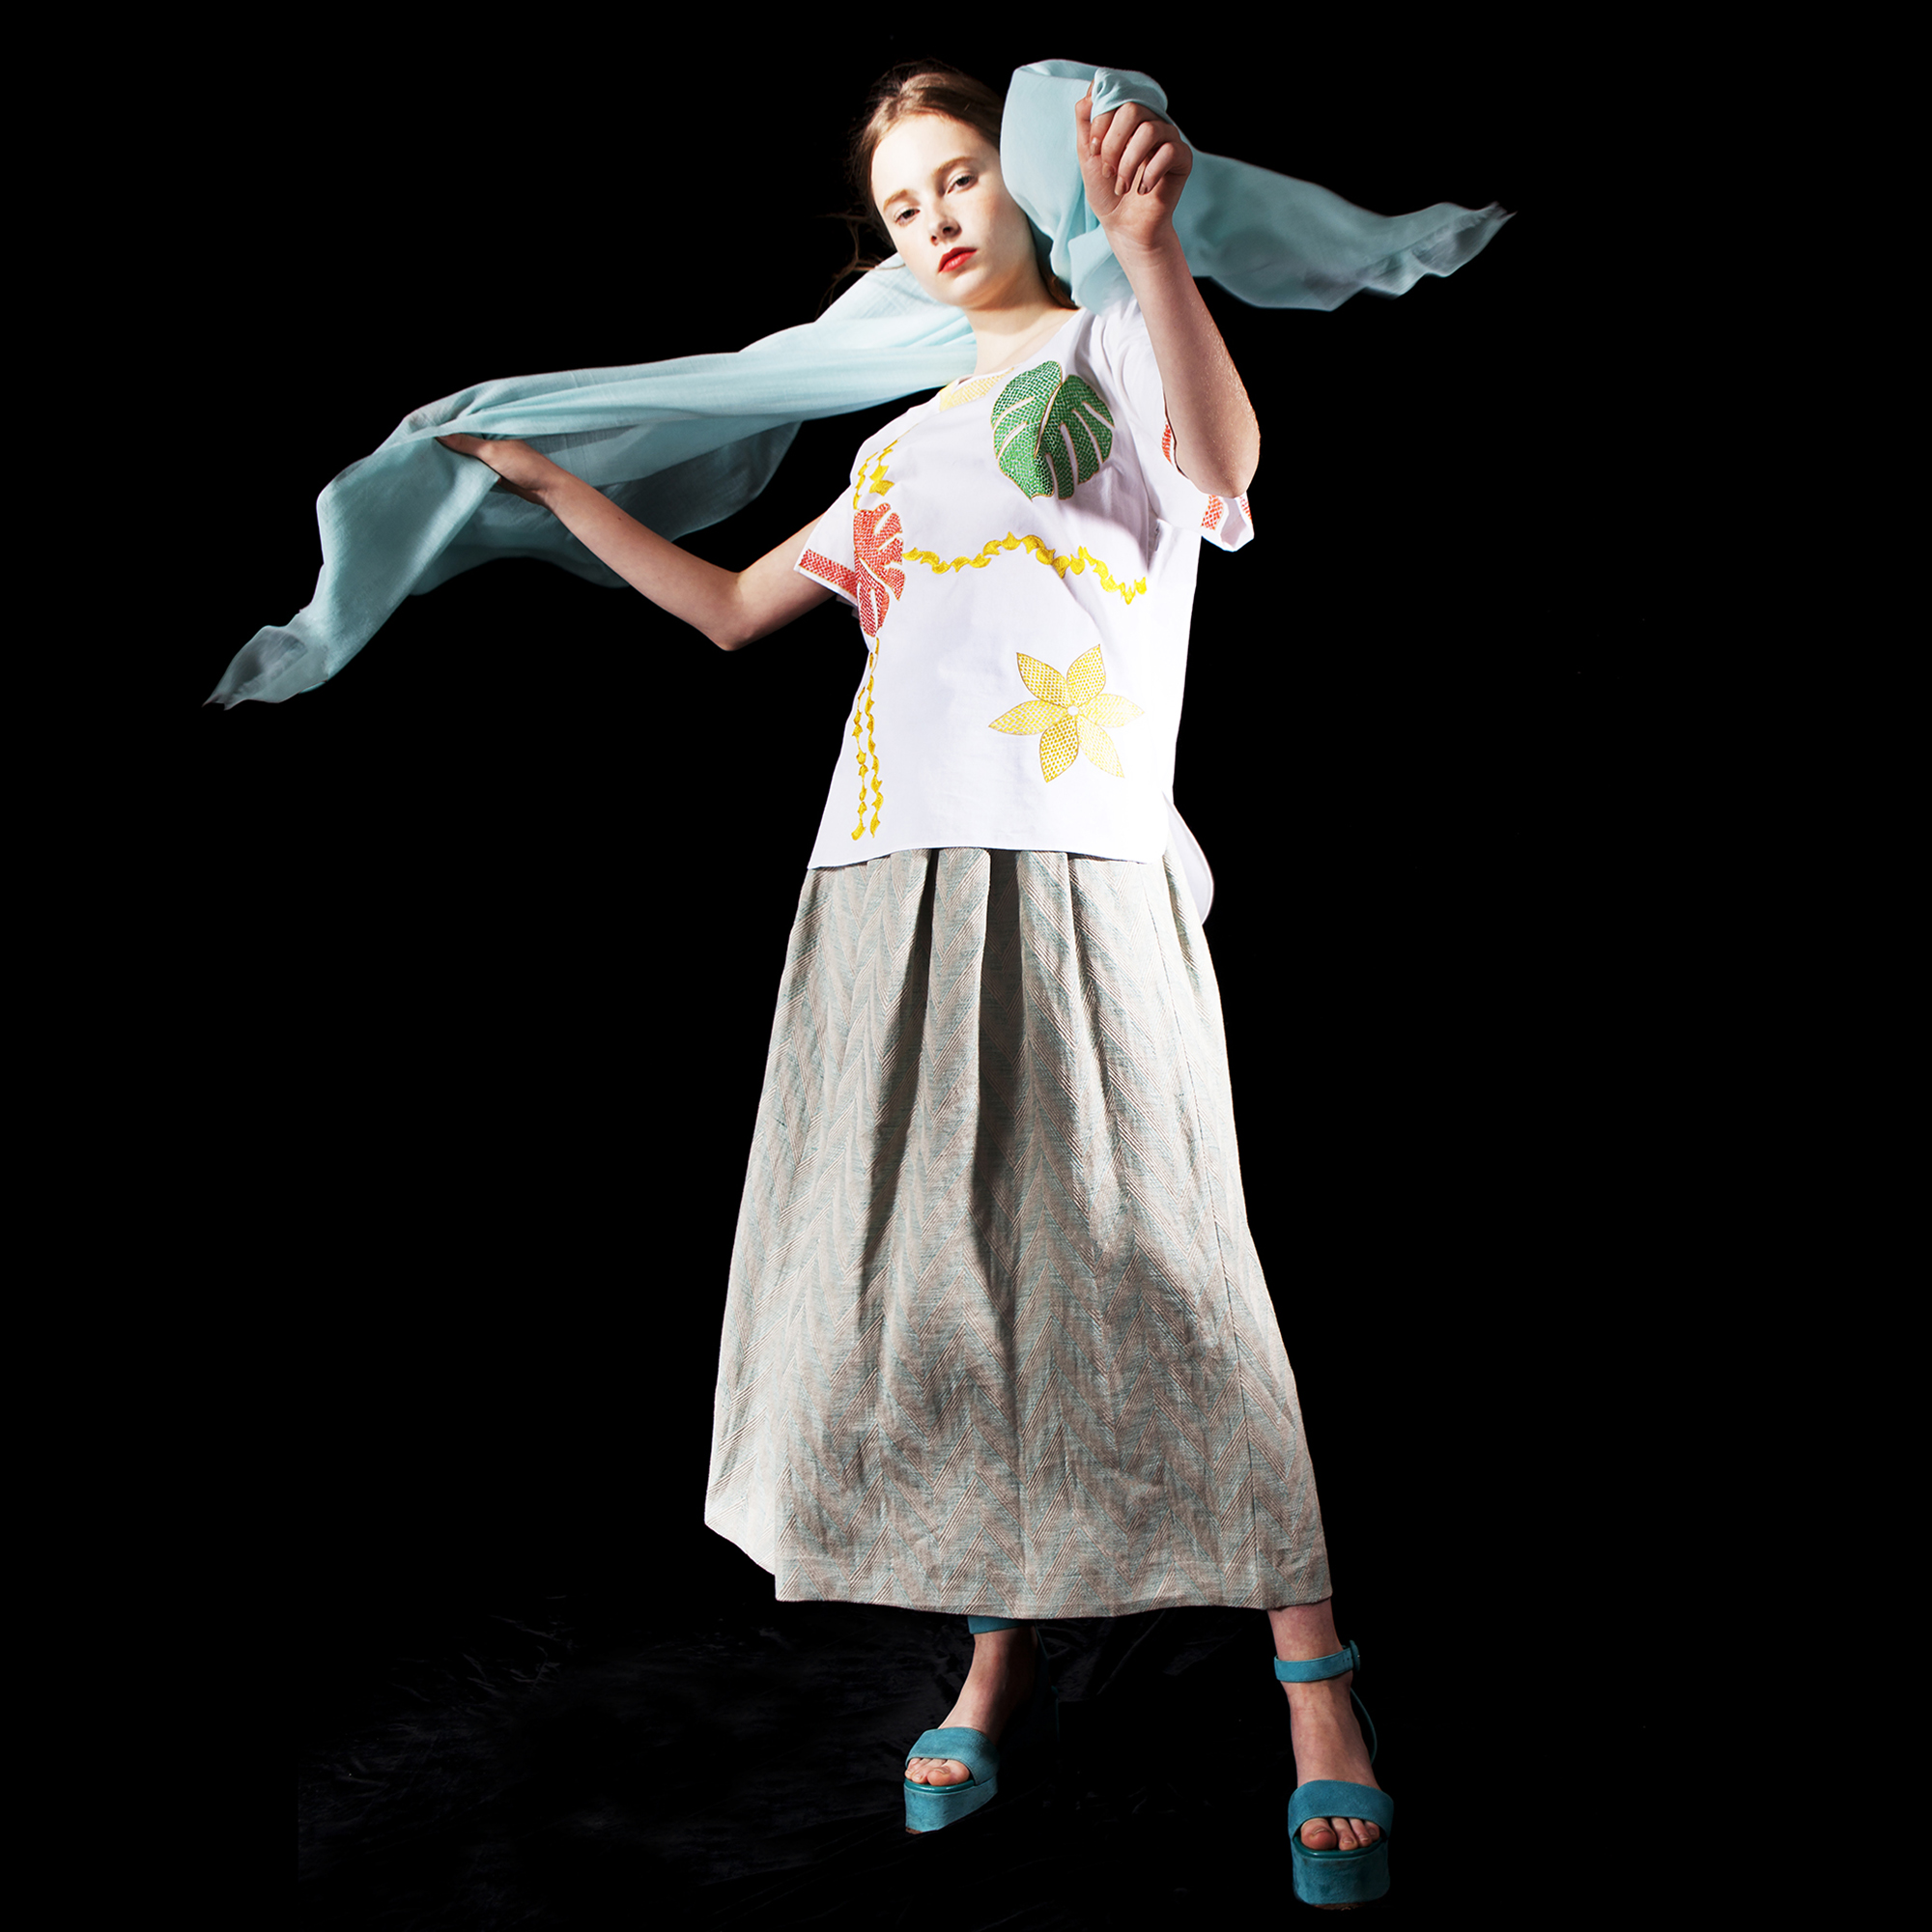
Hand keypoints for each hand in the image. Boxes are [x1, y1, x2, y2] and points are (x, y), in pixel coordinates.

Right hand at [435, 432, 558, 504]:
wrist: (544, 489)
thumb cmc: (523, 465)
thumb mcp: (491, 452)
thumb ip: (466, 444)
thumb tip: (440, 435)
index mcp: (491, 429)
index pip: (463, 424)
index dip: (446, 427)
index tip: (424, 428)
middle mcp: (490, 440)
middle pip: (463, 440)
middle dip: (446, 442)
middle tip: (422, 444)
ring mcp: (491, 457)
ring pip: (467, 455)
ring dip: (454, 457)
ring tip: (430, 457)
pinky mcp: (493, 472)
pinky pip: (473, 469)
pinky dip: (463, 470)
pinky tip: (448, 471)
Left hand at [1075, 85, 1191, 255]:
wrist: (1124, 226)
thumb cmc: (1107, 191)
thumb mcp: (1088, 154)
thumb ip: (1087, 120)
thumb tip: (1093, 88)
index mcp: (1128, 118)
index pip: (1117, 96)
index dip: (1101, 120)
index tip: (1094, 150)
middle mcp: (1150, 122)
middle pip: (1132, 110)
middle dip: (1113, 144)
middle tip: (1108, 171)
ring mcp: (1168, 139)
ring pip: (1149, 130)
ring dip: (1128, 162)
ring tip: (1123, 185)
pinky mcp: (1182, 158)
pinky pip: (1168, 152)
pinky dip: (1149, 174)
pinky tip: (1142, 190)